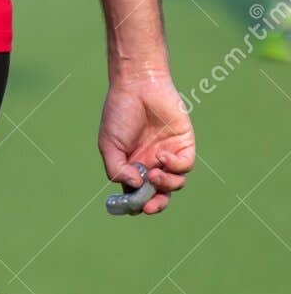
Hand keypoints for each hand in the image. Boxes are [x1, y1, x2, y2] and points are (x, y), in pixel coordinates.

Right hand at [97, 71, 195, 213]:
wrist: (138, 86)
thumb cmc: (119, 114)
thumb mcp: (109, 146)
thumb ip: (117, 170)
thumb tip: (136, 186)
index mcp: (132, 168)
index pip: (137, 195)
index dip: (136, 205)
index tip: (133, 207)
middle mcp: (151, 165)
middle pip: (159, 195)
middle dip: (156, 204)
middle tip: (150, 206)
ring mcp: (168, 155)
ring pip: (174, 184)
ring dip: (165, 186)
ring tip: (153, 174)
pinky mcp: (184, 143)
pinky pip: (185, 165)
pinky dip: (175, 167)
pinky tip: (162, 157)